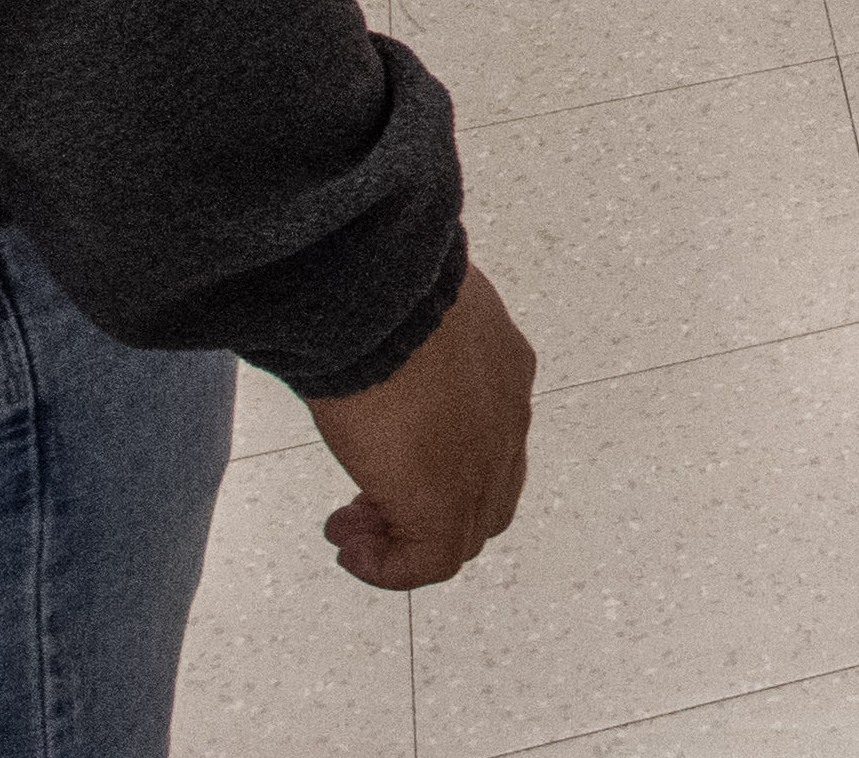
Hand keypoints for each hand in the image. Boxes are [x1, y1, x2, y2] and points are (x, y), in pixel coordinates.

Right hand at [311, 263, 536, 591]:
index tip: (391, 453)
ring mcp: (485, 463)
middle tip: (369, 505)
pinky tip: (351, 551)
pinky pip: (431, 561)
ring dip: (405, 538)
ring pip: (464, 530)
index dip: (446, 457)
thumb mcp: (411, 310)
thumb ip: (409, 333)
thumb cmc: (382, 288)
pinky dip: (391, 569)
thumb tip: (372, 325)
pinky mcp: (446, 502)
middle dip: (429, 505)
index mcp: (504, 367)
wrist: (381, 302)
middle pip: (488, 491)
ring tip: (352, 533)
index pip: (493, 433)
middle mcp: (507, 417)